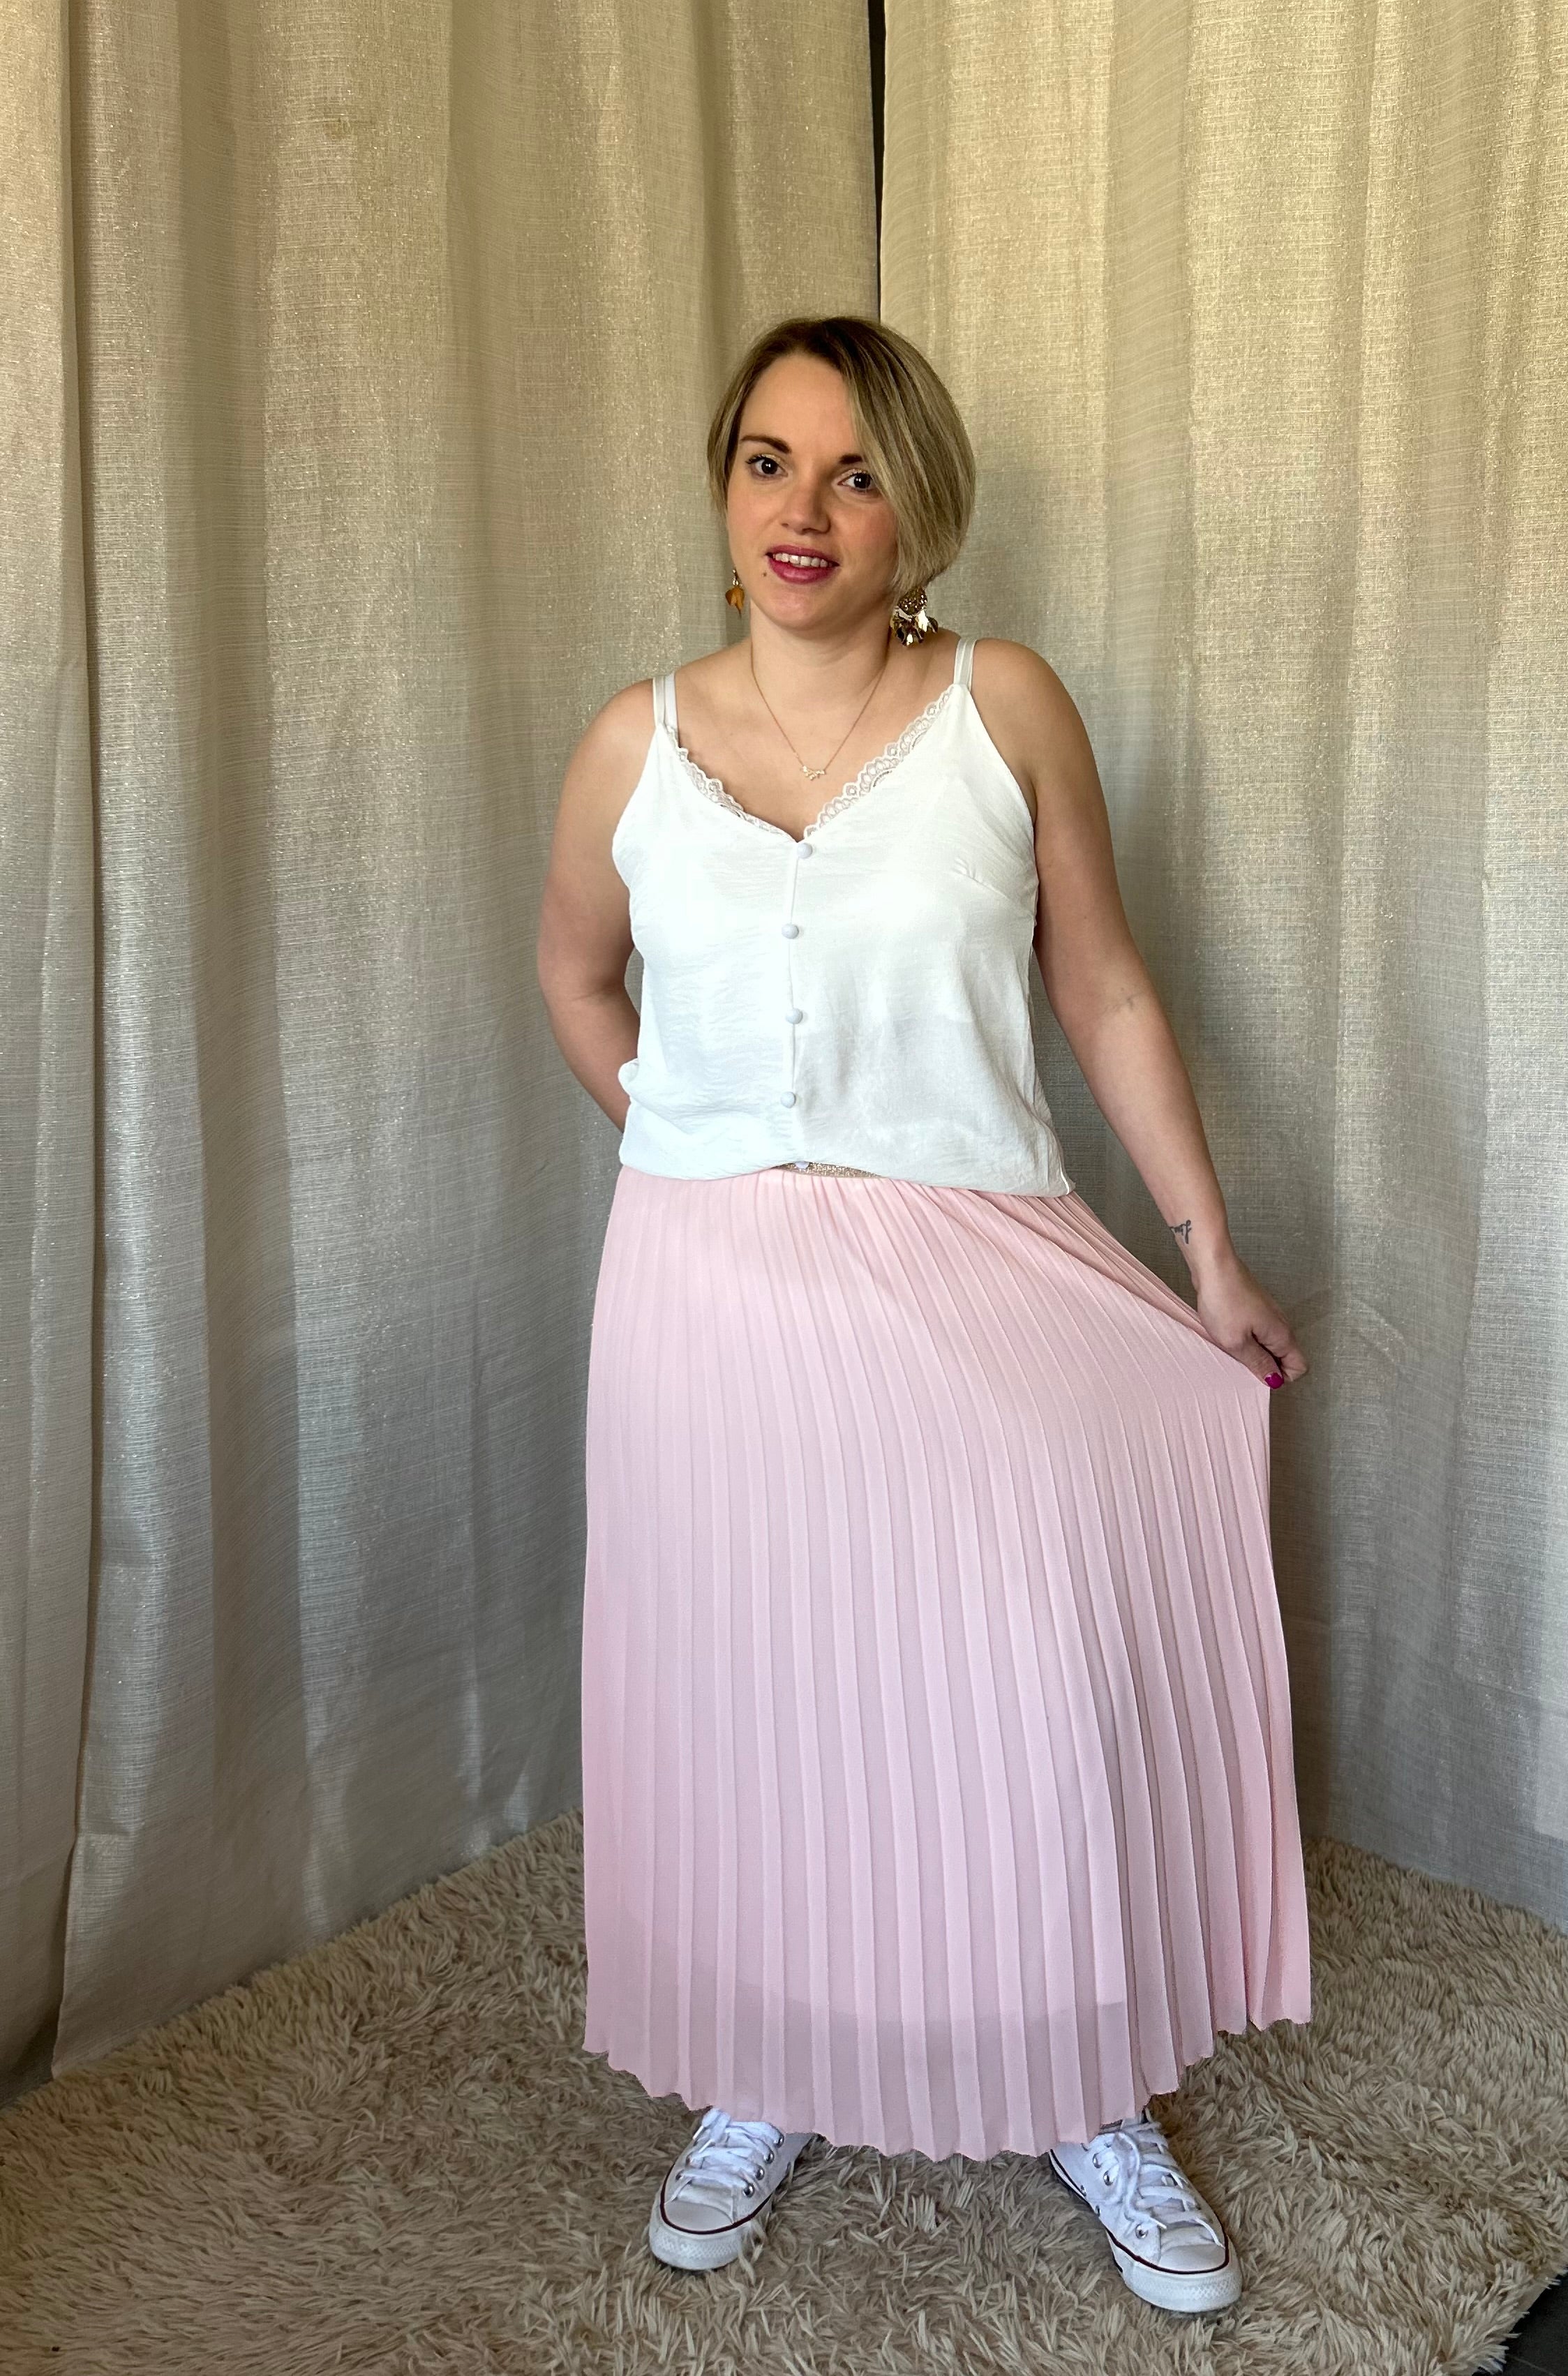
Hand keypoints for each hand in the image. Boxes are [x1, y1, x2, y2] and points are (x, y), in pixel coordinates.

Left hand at [1190, 1248, 1307, 1389]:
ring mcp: (1269, 1314)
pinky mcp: (1255, 1307)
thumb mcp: (1237, 1342)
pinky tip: (1226, 1331)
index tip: (1257, 1372)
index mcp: (1282, 1335)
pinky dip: (1244, 1336)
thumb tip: (1274, 1379)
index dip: (1280, 1377)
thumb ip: (1258, 1363)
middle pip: (1284, 1357)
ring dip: (1251, 1350)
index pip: (1299, 1367)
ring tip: (1230, 1342)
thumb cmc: (1224, 1299)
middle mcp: (1281, 1324)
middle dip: (1263, 1364)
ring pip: (1268, 1344)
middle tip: (1239, 1358)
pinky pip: (1256, 1331)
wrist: (1214, 1266)